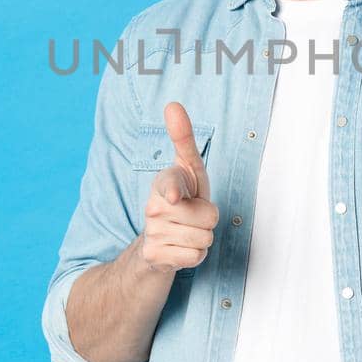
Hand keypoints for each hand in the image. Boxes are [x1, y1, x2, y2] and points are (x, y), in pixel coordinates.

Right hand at [139, 101, 219, 272]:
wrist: (157, 242)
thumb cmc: (182, 200)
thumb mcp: (188, 170)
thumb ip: (183, 138)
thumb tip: (172, 104)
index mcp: (164, 182)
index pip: (172, 184)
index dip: (175, 191)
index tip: (176, 196)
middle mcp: (153, 206)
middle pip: (209, 216)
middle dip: (209, 219)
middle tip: (193, 216)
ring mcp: (152, 232)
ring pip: (204, 238)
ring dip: (202, 238)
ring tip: (187, 232)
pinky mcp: (154, 255)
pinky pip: (195, 257)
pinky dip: (195, 256)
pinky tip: (181, 249)